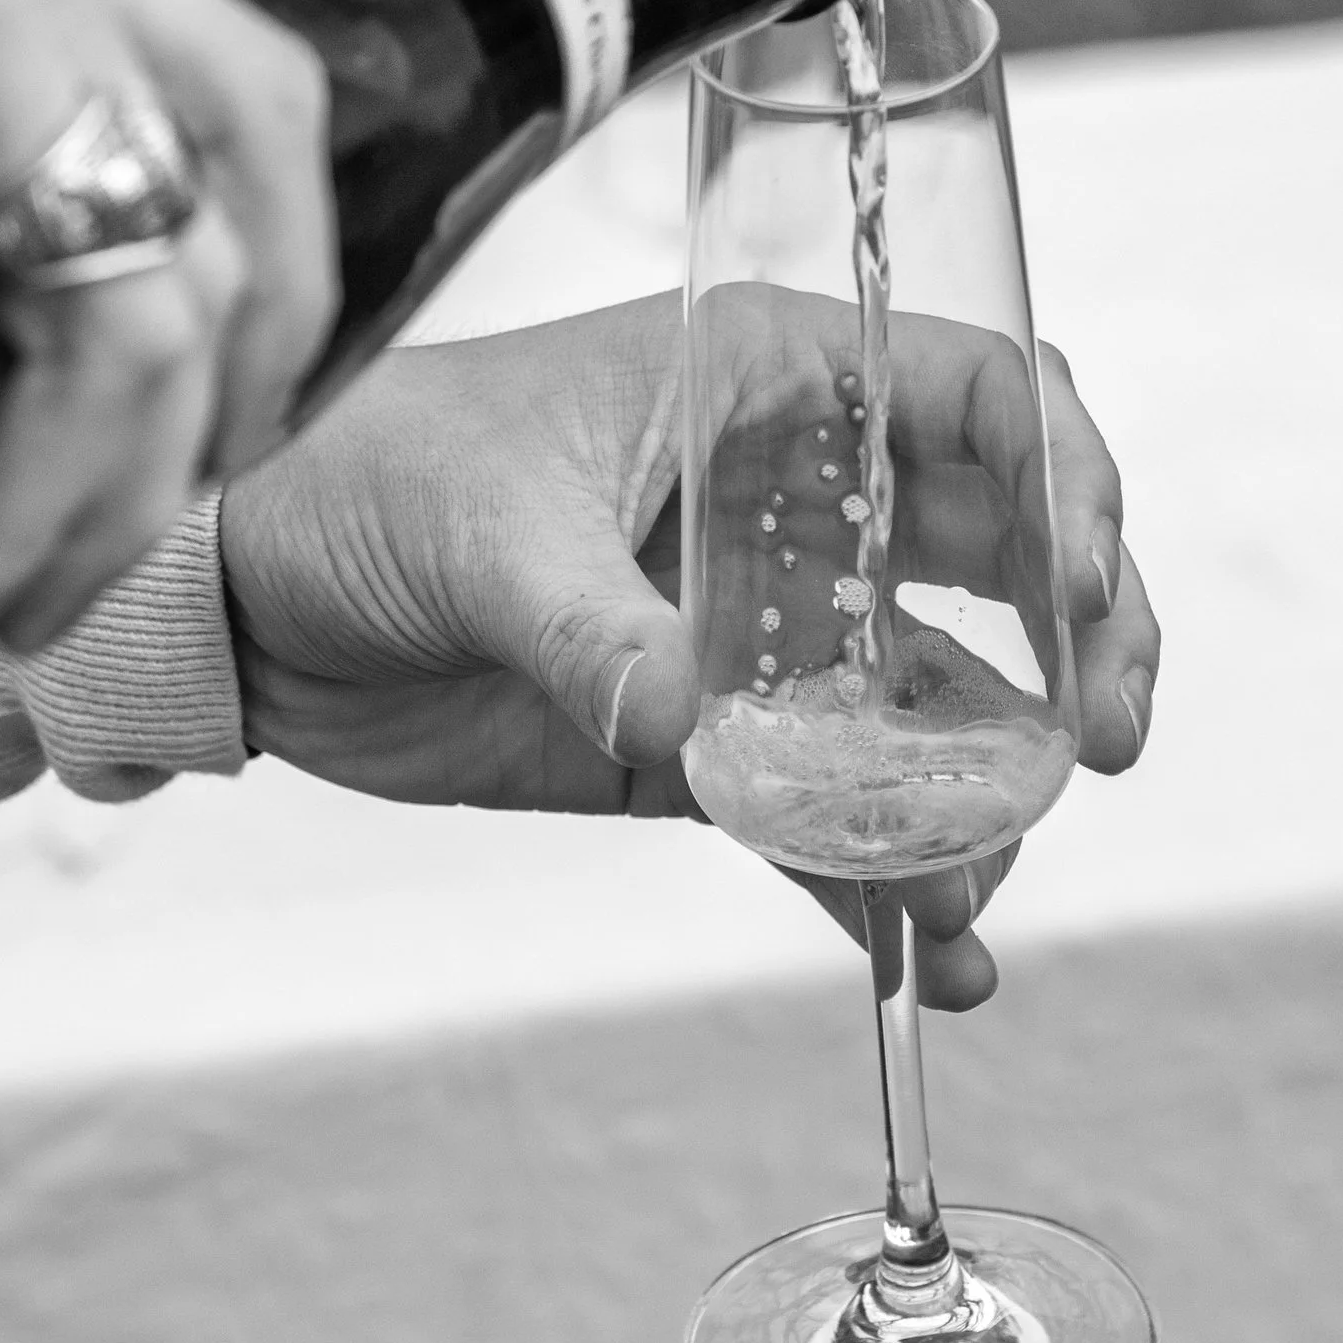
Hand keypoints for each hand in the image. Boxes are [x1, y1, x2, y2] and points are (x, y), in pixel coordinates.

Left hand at [220, 295, 1160, 1007]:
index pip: (982, 398)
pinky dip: (889, 887)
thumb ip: (601, 633)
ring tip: (975, 898)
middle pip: (1010, 558)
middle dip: (1086, 648)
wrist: (235, 596)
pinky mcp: (711, 743)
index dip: (1068, 480)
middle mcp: (799, 495)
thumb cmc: (352, 480)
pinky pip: (835, 814)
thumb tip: (702, 732)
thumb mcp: (481, 532)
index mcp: (765, 377)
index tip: (1089, 587)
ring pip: (939, 706)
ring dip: (988, 799)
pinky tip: (940, 965)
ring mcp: (767, 627)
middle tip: (1106, 743)